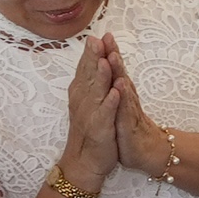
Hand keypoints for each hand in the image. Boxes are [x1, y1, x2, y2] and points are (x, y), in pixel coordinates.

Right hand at [55, 39, 136, 187]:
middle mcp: (84, 101)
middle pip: (89, 75)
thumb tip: (94, 63)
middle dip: (94, 57)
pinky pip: (106, 113)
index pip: (86, 69)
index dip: (91, 53)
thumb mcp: (89, 103)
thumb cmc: (90, 130)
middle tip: (97, 39)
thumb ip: (91, 83)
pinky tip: (116, 91)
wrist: (84, 162)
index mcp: (82, 93)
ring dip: (101, 75)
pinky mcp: (100, 128)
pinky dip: (110, 102)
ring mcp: (91, 114)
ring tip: (106, 59)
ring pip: (96, 91)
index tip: (96, 35)